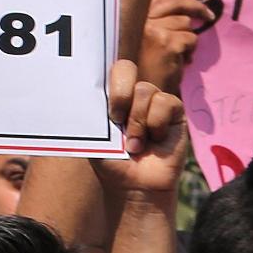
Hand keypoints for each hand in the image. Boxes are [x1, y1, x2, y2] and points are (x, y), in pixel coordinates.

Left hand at [98, 59, 187, 197]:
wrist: (135, 185)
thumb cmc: (113, 162)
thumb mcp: (93, 134)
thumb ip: (90, 109)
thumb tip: (78, 88)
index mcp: (112, 95)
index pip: (108, 68)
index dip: (108, 78)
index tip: (104, 106)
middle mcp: (133, 94)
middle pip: (125, 68)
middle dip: (119, 94)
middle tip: (116, 119)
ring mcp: (154, 101)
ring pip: (144, 90)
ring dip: (136, 122)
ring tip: (135, 144)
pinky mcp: (174, 111)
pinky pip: (164, 102)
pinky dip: (155, 124)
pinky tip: (155, 140)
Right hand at [137, 0, 221, 96]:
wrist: (144, 94)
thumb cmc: (148, 67)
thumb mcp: (151, 36)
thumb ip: (164, 16)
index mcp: (135, 16)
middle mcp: (141, 20)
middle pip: (174, 1)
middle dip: (196, 4)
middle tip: (209, 13)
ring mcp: (154, 30)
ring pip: (185, 23)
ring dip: (188, 38)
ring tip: (182, 53)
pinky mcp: (167, 42)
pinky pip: (191, 39)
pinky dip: (191, 51)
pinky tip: (182, 62)